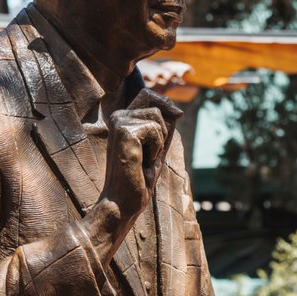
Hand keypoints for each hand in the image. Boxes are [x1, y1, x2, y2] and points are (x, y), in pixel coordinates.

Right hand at [100, 105, 173, 219]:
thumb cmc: (140, 176)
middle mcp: (117, 116)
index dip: (166, 101)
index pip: (147, 95)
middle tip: (152, 152)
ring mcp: (119, 122)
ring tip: (146, 157)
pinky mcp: (124, 131)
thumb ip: (164, 128)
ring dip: (160, 140)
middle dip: (164, 127)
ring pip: (157, 115)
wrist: (124, 200)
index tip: (178, 114)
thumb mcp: (157, 146)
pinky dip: (156, 147)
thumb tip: (177, 110)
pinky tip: (143, 161)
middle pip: (155, 104)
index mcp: (122, 118)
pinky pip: (155, 129)